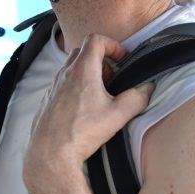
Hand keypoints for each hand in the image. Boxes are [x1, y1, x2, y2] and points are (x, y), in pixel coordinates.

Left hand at [25, 35, 152, 173]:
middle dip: (101, 59)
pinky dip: (76, 86)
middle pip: (82, 51)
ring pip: (71, 67)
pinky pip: (63, 83)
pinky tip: (84, 107)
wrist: (51, 153)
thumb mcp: (117, 115)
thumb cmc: (81, 132)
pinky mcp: (48, 99)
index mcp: (82, 70)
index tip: (122, 59)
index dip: (112, 45)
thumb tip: (147, 89)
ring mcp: (53, 86)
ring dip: (88, 73)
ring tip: (100, 94)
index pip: (95, 40)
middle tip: (112, 77)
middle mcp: (64, 74)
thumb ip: (137, 98)